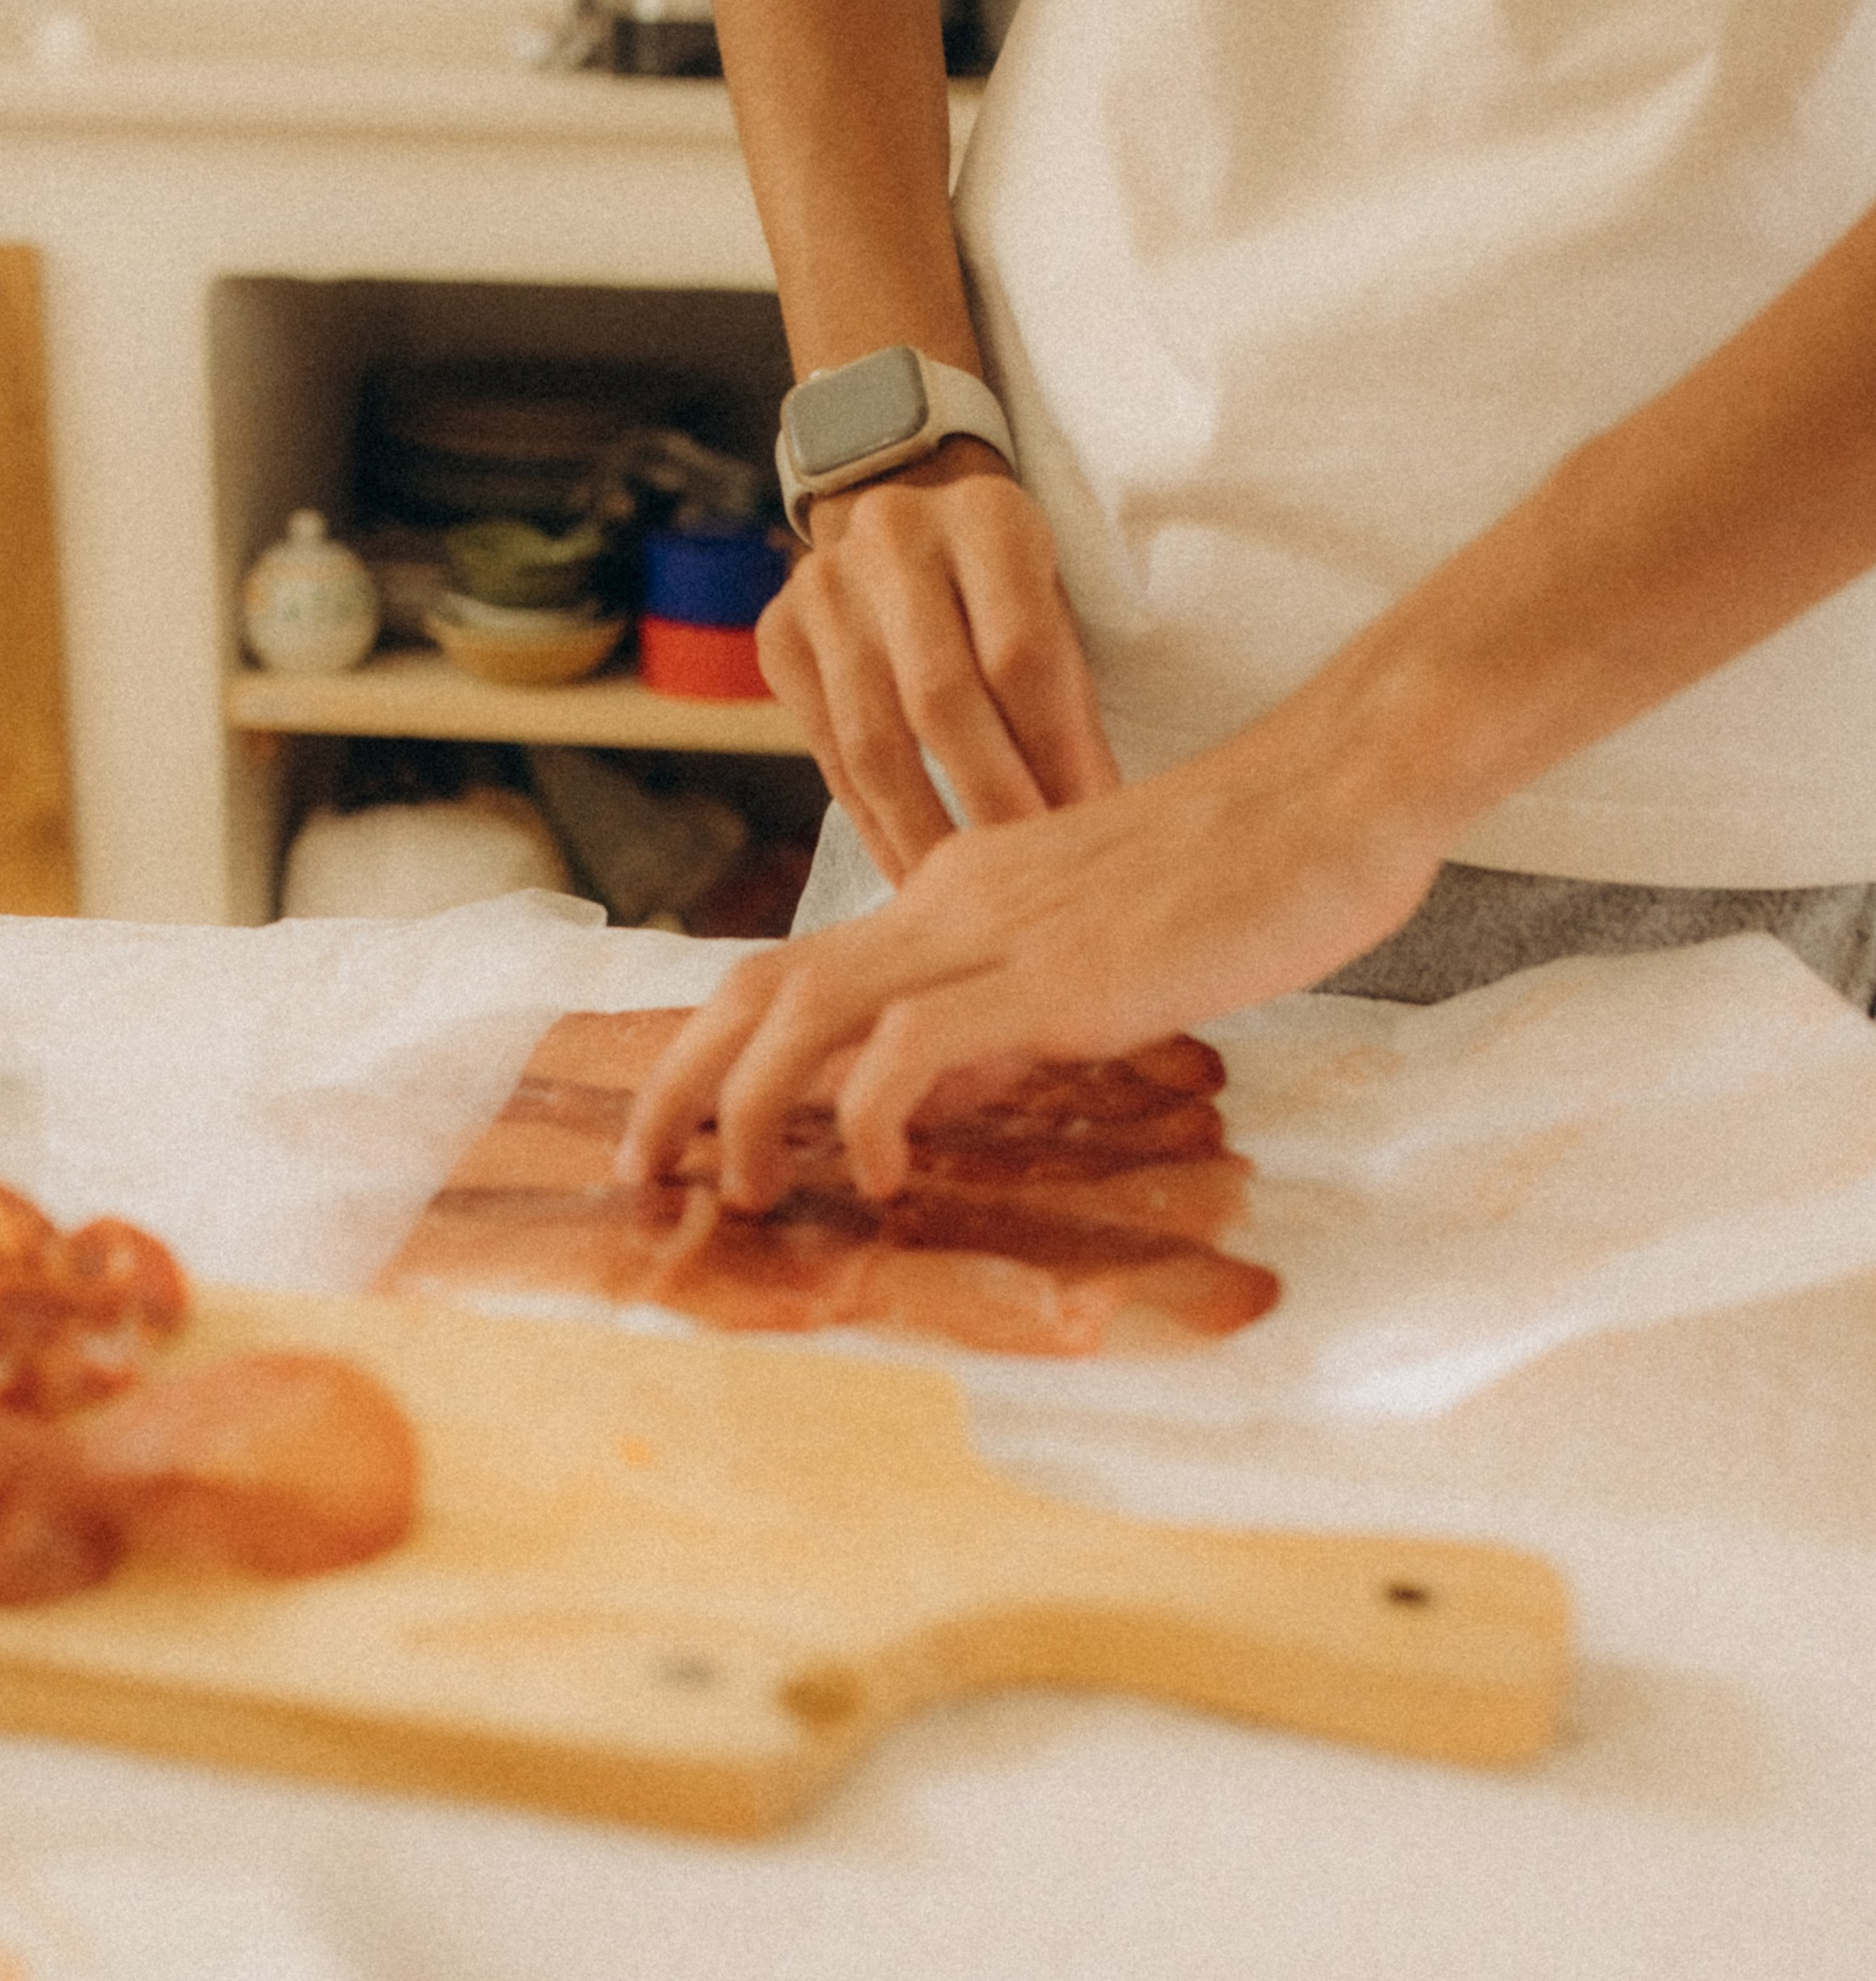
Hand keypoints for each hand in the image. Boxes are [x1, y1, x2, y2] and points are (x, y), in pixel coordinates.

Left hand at [617, 708, 1445, 1206]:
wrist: (1340, 793)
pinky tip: (881, 1172)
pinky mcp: (1054, 972)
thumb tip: (946, 1094)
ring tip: (732, 1187)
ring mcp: (996, 932)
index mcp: (961, 895)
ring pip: (807, 1008)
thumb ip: (1016, 1013)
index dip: (724, 1048)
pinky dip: (871, 1113)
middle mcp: (951, 903)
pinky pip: (913, 1043)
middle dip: (679, 1080)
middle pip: (763, 982)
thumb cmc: (1251, 874)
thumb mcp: (1104, 951)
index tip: (686, 1126)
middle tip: (641, 1169)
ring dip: (746, 1104)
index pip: (803, 968)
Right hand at [763, 438, 1121, 881]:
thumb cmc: (1005, 593)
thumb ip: (1069, 706)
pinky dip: (876, 829)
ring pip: (875, 740)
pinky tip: (912, 877)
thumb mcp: (1054, 615)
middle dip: (990, 802)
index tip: (1084, 831)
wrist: (909, 531)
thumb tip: (1089, 827)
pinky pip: (830, 758)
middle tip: (1026, 883)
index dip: (1055, 753)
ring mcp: (824, 585)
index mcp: (988, 515)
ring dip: (925, 834)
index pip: (1021, 653)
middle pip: (941, 697)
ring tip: (967, 899)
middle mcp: (895, 536)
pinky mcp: (779, 636)